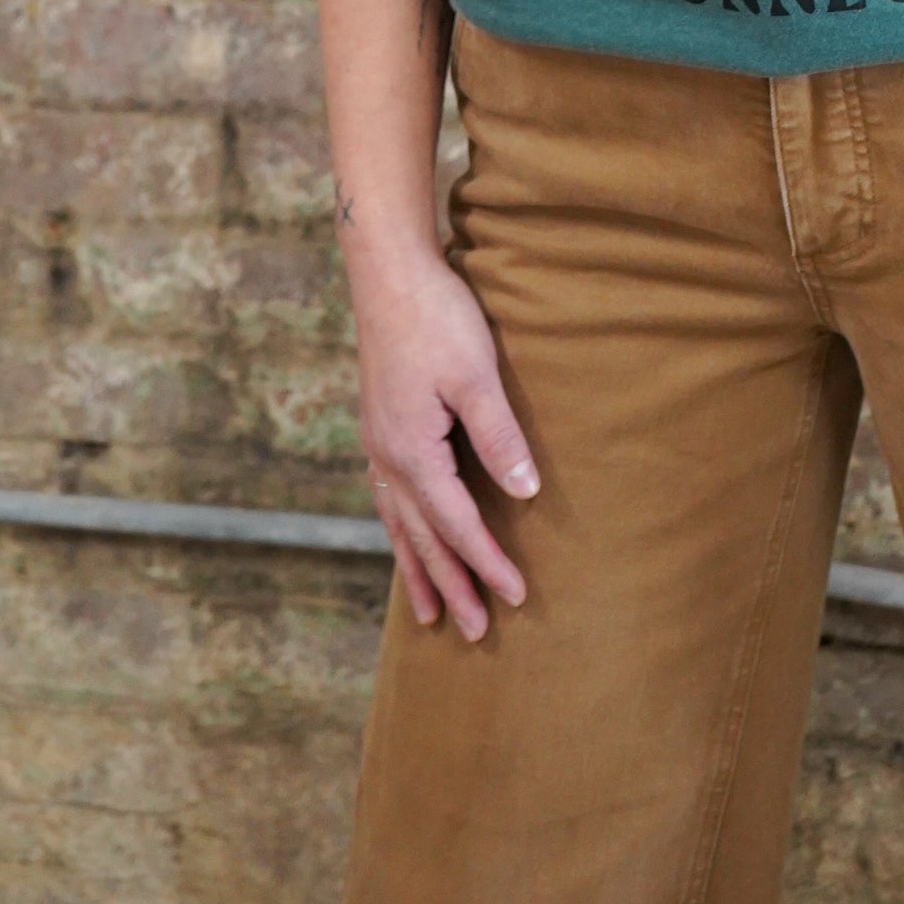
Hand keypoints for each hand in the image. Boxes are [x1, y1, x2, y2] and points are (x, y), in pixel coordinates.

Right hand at [354, 253, 540, 636]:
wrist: (388, 271)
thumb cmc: (437, 316)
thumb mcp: (476, 374)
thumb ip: (498, 436)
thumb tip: (525, 493)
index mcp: (412, 451)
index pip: (456, 523)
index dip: (487, 562)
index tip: (515, 597)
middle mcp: (387, 457)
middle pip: (423, 537)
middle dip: (450, 584)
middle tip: (472, 632)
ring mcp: (378, 442)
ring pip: (400, 522)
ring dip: (419, 567)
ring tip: (430, 611)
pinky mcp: (380, 425)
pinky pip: (389, 497)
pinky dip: (401, 529)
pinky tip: (407, 535)